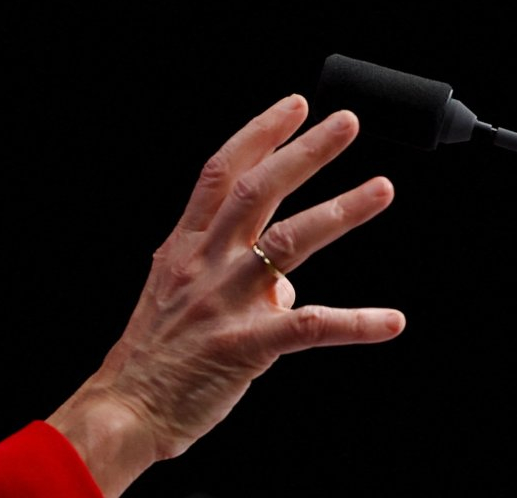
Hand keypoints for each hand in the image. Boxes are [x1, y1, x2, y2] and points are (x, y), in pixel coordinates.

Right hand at [47, 94, 403, 495]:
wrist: (125, 409)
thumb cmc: (152, 357)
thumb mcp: (177, 298)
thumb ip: (228, 277)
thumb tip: (286, 287)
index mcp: (183, 247)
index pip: (220, 173)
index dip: (259, 135)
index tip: (294, 106)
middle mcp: (203, 264)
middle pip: (257, 190)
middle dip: (304, 153)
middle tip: (346, 124)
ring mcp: (224, 302)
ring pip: (289, 243)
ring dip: (340, 211)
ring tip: (381, 188)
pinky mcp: (245, 347)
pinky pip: (310, 328)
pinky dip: (355, 323)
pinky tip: (392, 321)